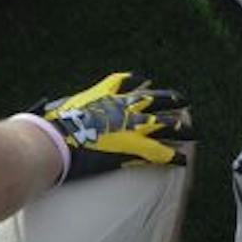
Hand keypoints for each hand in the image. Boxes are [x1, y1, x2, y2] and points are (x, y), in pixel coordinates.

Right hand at [17, 73, 193, 181]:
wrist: (52, 140)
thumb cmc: (50, 125)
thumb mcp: (58, 108)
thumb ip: (62, 107)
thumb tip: (47, 108)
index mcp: (103, 94)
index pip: (127, 82)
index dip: (139, 83)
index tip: (148, 83)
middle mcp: (121, 105)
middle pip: (154, 98)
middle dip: (170, 100)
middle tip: (184, 101)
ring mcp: (130, 125)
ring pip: (163, 123)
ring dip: (180, 127)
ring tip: (194, 130)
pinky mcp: (132, 147)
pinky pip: (159, 151)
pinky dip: (172, 155)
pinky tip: (183, 159)